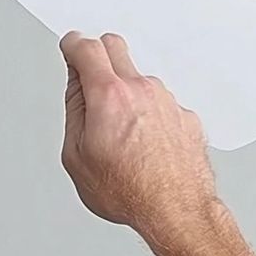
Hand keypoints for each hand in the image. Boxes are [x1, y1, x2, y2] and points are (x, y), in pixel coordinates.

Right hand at [59, 31, 219, 238]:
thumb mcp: (77, 155)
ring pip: (139, 78)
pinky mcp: (185, 115)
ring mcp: (167, 100)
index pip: (86, 48)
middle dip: (97, 56)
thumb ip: (74, 110)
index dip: (72, 45)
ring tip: (121, 133)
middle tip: (89, 80)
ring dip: (126, 91)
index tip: (70, 49)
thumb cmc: (128, 191)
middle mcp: (142, 90)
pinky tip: (144, 143)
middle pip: (114, 46)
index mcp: (109, 96)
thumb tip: (77, 86)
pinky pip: (160, 102)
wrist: (175, 210)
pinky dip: (149, 113)